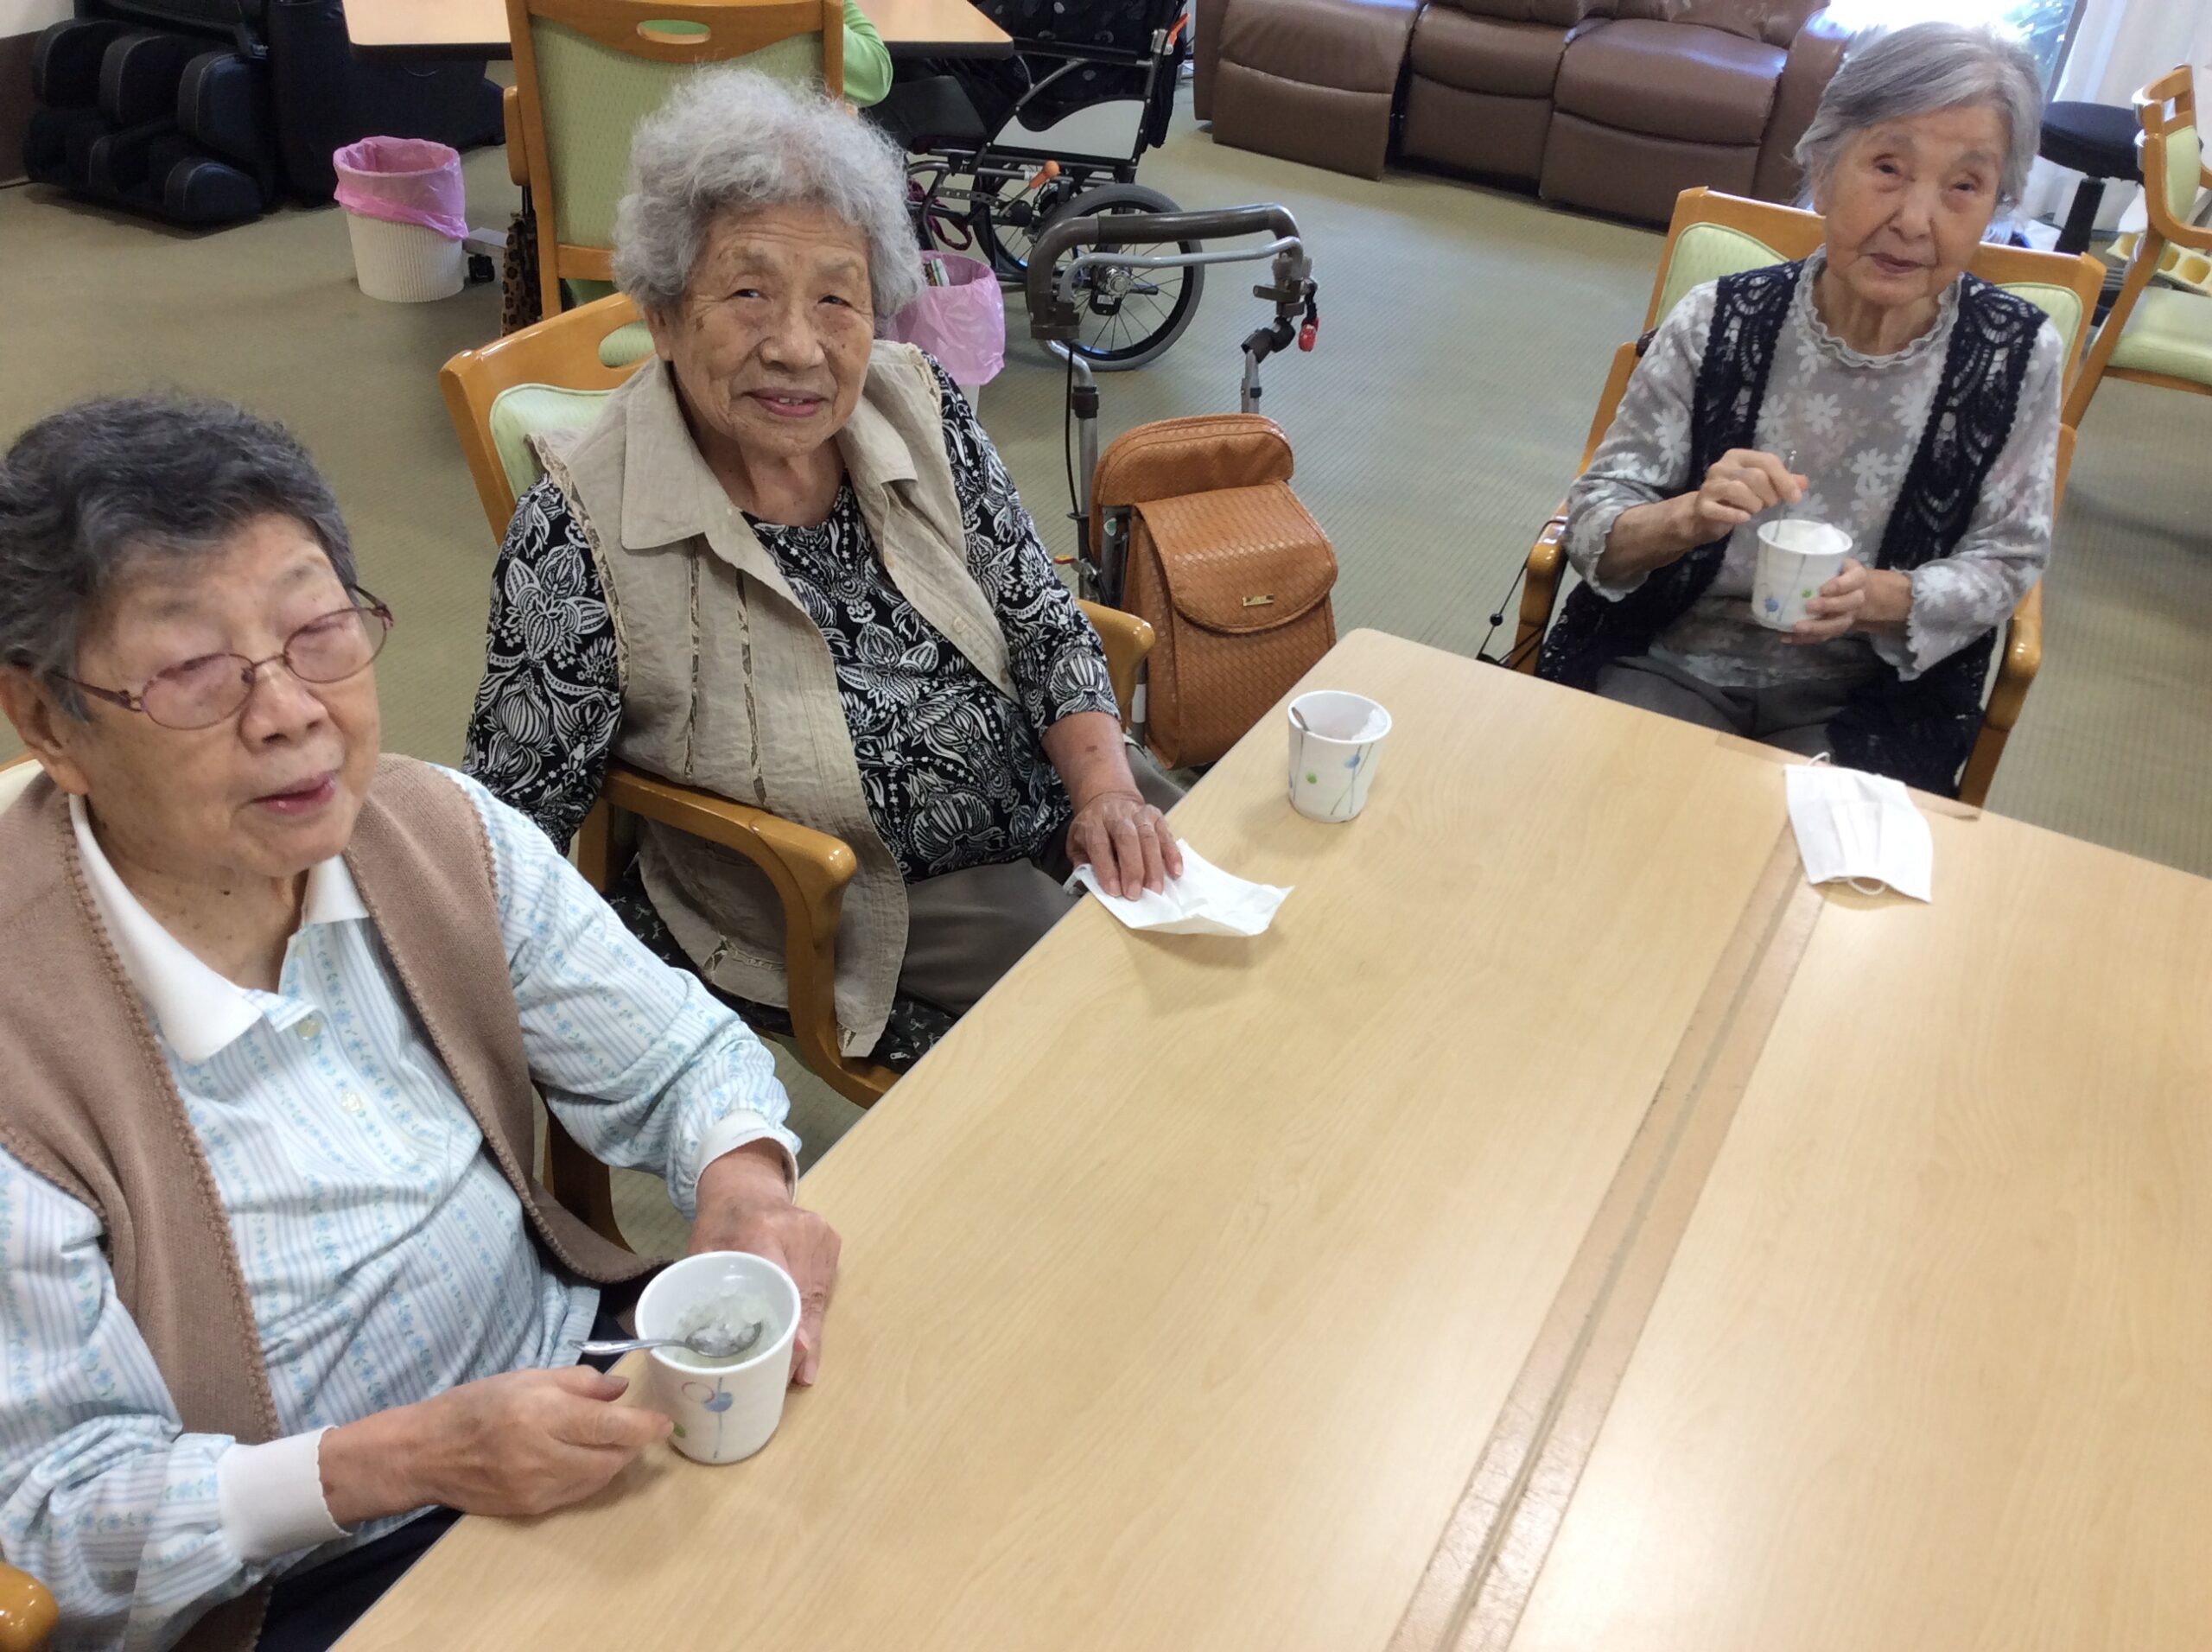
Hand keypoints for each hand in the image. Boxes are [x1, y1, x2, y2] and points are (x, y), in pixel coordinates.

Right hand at [321, 1367, 669, 1524]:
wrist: (426, 1452)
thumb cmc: (477, 1405)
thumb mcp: (527, 1377)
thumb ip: (578, 1382)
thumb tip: (620, 1390)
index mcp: (541, 1415)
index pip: (609, 1427)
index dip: (643, 1426)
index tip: (664, 1423)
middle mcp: (542, 1456)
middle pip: (610, 1458)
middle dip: (630, 1444)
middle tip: (634, 1427)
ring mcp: (536, 1489)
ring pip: (597, 1480)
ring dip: (613, 1461)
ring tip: (608, 1441)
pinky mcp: (530, 1509)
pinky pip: (576, 1494)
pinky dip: (590, 1477)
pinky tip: (582, 1460)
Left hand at [692, 1144, 840, 1385]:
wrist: (747, 1183)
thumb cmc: (719, 1221)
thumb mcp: (703, 1251)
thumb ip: (708, 1289)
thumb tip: (705, 1347)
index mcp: (761, 1229)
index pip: (781, 1283)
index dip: (788, 1326)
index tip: (789, 1360)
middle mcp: (800, 1230)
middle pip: (804, 1298)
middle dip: (798, 1344)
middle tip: (788, 1379)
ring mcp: (821, 1234)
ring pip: (819, 1297)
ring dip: (809, 1336)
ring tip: (797, 1371)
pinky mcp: (832, 1240)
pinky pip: (825, 1288)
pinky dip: (813, 1315)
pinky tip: (804, 1340)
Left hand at [1067, 789, 1181, 897]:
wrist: (1108, 799)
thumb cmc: (1093, 829)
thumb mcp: (1077, 844)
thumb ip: (1082, 865)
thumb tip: (1090, 888)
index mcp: (1093, 823)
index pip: (1100, 845)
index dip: (1107, 868)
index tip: (1113, 891)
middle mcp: (1117, 815)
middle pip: (1127, 839)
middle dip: (1133, 869)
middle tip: (1135, 894)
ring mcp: (1139, 814)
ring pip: (1149, 838)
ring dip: (1154, 866)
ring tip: (1156, 889)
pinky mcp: (1156, 817)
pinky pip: (1167, 835)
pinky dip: (1172, 854)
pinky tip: (1175, 872)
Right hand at [1682, 449, 1805, 542]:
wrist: (1703, 516)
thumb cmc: (1736, 499)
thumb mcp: (1761, 487)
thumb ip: (1781, 483)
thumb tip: (1803, 483)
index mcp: (1738, 456)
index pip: (1767, 461)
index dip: (1784, 480)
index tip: (1795, 498)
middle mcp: (1722, 466)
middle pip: (1755, 476)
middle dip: (1768, 495)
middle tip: (1768, 505)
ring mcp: (1710, 485)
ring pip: (1739, 490)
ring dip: (1753, 505)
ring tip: (1753, 511)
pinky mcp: (1702, 505)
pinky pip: (1722, 510)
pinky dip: (1736, 515)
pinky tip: (1744, 519)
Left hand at [1786, 558, 1872, 643]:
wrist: (1857, 592)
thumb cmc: (1839, 573)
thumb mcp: (1836, 562)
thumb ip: (1821, 561)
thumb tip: (1788, 558)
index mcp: (1857, 577)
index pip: (1854, 580)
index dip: (1839, 586)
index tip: (1823, 588)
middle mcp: (1856, 598)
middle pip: (1848, 604)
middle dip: (1828, 606)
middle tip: (1808, 606)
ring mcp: (1848, 616)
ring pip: (1837, 625)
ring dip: (1817, 628)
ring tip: (1797, 627)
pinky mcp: (1837, 629)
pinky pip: (1824, 636)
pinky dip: (1805, 639)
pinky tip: (1787, 638)